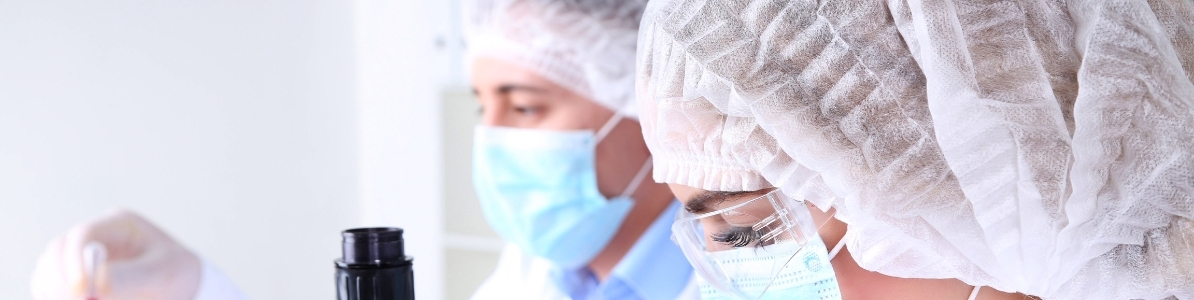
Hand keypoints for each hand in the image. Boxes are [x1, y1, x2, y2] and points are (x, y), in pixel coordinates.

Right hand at [31, 209, 200, 299]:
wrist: (181, 286)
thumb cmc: (176, 274)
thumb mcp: (162, 274)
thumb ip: (131, 277)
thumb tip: (96, 282)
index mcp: (120, 224)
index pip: (85, 234)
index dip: (75, 261)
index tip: (81, 290)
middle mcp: (96, 235)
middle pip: (60, 249)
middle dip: (59, 277)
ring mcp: (82, 253)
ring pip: (50, 267)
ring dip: (53, 287)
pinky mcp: (76, 273)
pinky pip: (52, 283)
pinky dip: (53, 294)